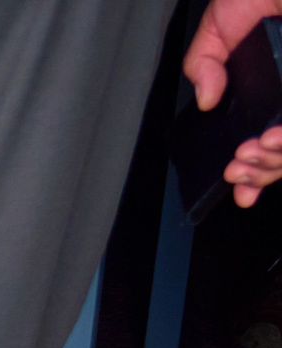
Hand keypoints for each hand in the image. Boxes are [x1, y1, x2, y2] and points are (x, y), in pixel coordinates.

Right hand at [186, 0, 281, 205]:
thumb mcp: (219, 26)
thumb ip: (203, 64)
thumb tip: (205, 101)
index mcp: (273, 92)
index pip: (271, 143)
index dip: (258, 175)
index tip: (240, 193)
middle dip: (260, 171)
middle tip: (236, 170)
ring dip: (273, 159)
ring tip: (250, 152)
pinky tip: (271, 138)